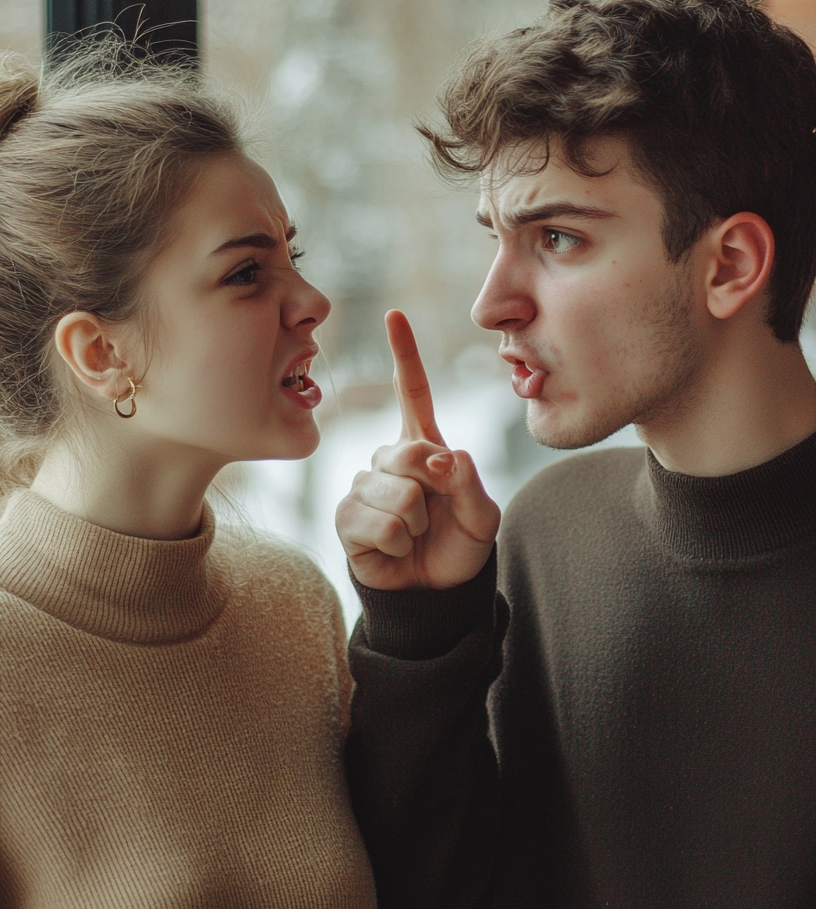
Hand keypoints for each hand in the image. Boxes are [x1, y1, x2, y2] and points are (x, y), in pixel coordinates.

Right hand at [335, 310, 499, 589]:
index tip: (394, 314)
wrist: (438, 593)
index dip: (404, 354)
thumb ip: (471, 485)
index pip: (412, 392)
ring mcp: (364, 487)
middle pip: (408, 451)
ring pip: (395, 493)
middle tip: (436, 510)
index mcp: (424, 446)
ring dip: (416, 522)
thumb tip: (445, 457)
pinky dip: (395, 541)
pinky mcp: (347, 519)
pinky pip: (375, 522)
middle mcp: (389, 460)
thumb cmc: (460, 546)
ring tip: (415, 534)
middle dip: (432, 485)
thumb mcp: (483, 517)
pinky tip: (396, 548)